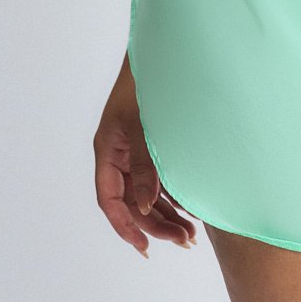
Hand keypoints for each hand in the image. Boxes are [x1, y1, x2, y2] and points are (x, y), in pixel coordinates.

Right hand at [93, 51, 197, 256]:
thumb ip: (145, 166)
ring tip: (191, 234)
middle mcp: (119, 155)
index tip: (145, 248)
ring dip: (167, 214)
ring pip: (148, 194)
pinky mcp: (153, 146)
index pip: (110, 200)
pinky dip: (174, 196)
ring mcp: (136, 152)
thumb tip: (144, 208)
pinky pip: (160, 179)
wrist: (165, 53)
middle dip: (156, 225)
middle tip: (184, 241)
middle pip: (132, 202)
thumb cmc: (147, 84)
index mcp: (108, 151)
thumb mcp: (143, 126)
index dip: (125, 226)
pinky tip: (193, 210)